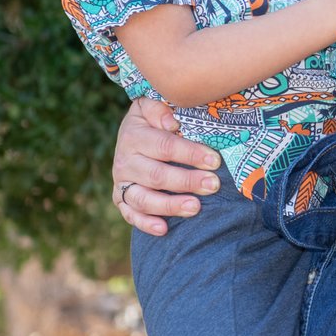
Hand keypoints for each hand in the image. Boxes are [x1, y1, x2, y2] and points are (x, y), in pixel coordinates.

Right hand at [111, 98, 220, 235]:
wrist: (130, 135)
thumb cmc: (152, 122)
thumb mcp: (151, 106)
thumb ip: (159, 109)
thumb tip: (172, 122)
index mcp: (133, 136)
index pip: (164, 146)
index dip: (190, 153)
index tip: (214, 160)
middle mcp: (124, 161)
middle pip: (157, 175)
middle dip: (187, 181)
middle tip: (213, 185)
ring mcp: (121, 183)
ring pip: (143, 199)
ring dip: (170, 205)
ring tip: (195, 207)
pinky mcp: (120, 199)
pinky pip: (130, 215)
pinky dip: (145, 224)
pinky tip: (164, 229)